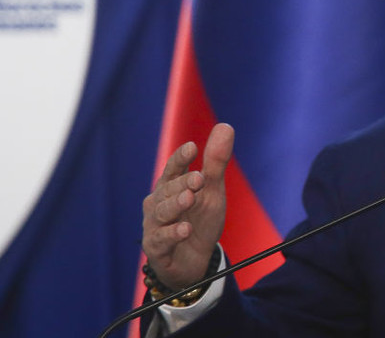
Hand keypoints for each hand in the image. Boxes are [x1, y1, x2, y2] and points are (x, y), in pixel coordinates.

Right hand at [141, 124, 233, 289]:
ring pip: (162, 212)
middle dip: (182, 183)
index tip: (192, 147)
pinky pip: (161, 240)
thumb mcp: (211, 190)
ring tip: (190, 198)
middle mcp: (157, 204)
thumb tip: (225, 126)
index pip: (173, 168)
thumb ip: (216, 162)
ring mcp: (155, 226)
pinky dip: (172, 234)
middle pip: (167, 189)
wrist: (195, 261)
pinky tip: (184, 229)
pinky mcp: (156, 249)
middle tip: (198, 179)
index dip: (181, 158)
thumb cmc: (199, 220)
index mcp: (170, 186)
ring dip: (175, 205)